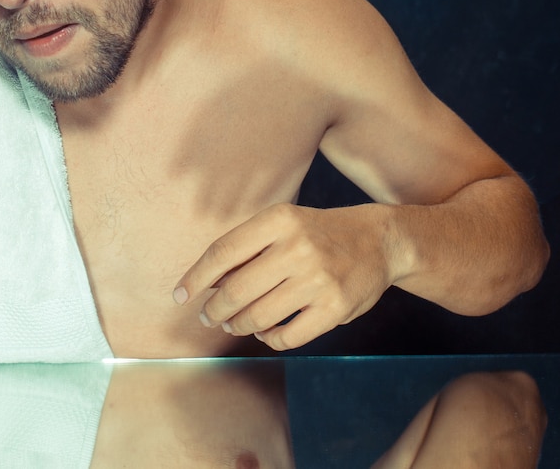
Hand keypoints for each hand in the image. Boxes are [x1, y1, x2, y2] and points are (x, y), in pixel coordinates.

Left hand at [174, 202, 393, 350]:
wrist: (380, 240)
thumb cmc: (319, 234)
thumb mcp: (285, 225)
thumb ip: (249, 249)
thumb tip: (206, 284)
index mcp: (280, 220)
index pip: (223, 252)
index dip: (195, 278)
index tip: (179, 296)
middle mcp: (298, 247)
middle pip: (235, 290)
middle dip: (214, 310)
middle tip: (209, 318)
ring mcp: (318, 279)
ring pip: (258, 317)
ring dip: (239, 326)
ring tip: (235, 324)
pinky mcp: (335, 308)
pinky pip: (287, 336)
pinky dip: (270, 339)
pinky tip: (267, 333)